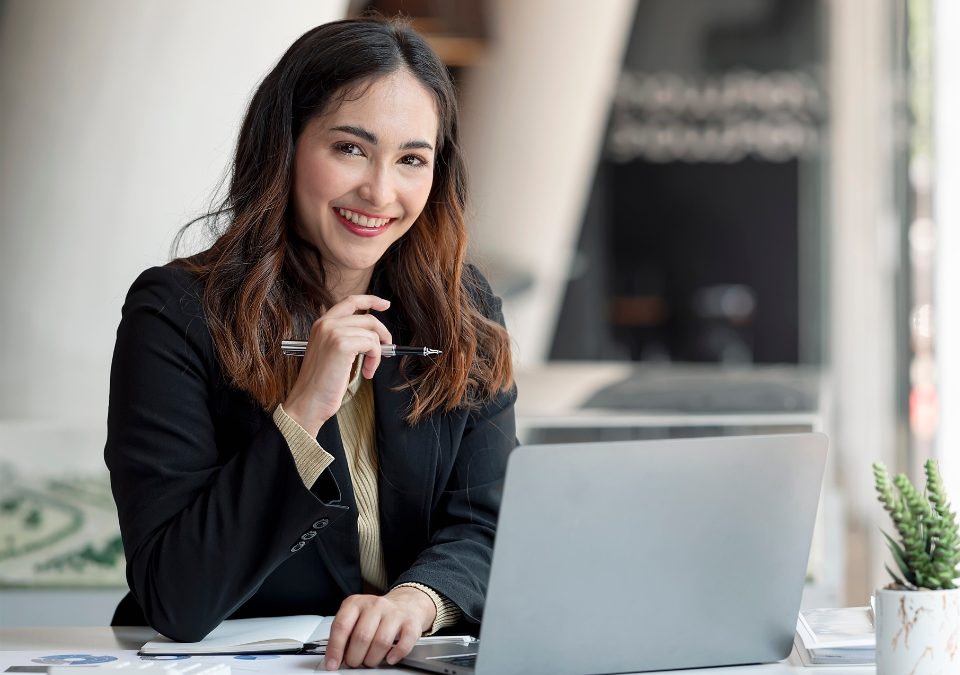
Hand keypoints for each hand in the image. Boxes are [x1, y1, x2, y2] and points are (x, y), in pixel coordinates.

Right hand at [283, 295, 391, 435]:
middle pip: (367, 318)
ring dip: (376, 354)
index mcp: (322, 324)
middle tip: (387, 348)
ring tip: (368, 368)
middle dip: (382, 333)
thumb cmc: (320, 384)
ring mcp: (333, 332)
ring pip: (371, 334)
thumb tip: (373, 335)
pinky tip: (367, 372)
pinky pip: (372, 345)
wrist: (308, 401)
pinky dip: (374, 359)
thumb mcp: (331, 353)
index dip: (370, 300)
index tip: (385, 304)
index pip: (350, 301)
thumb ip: (346, 338)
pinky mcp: (342, 345)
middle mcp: (326, 324)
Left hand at [323, 587, 436, 669]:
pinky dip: (396, 654)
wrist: (405, 603)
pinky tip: (390, 658)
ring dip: (373, 659)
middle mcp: (375, 605)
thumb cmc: (376, 615)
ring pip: (381, 642)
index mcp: (356, 603)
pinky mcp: (411, 623)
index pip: (342, 625)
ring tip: (370, 661)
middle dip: (355, 657)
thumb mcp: (355, 616)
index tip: (333, 663)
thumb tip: (334, 657)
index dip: (335, 648)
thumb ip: (344, 634)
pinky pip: (404, 643)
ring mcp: (394, 613)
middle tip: (354, 662)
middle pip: (361, 636)